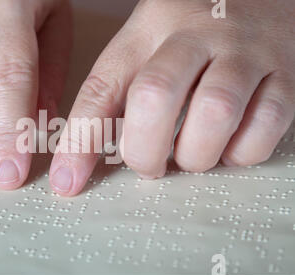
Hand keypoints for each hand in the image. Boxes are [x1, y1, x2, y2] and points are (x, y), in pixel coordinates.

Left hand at [50, 0, 294, 195]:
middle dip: (144, 150)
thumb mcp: (144, 44)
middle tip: (148, 163)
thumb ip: (114, 93)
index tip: (67, 181)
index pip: (102, 88)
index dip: (80, 141)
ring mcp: (244, 53)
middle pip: (155, 97)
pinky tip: (228, 144)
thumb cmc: (191, 27)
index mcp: (148, 30)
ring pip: (214, 114)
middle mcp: (195, 37)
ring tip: (189, 154)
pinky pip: (265, 126)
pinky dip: (241, 152)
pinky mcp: (286, 74)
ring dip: (194, 154)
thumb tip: (80, 154)